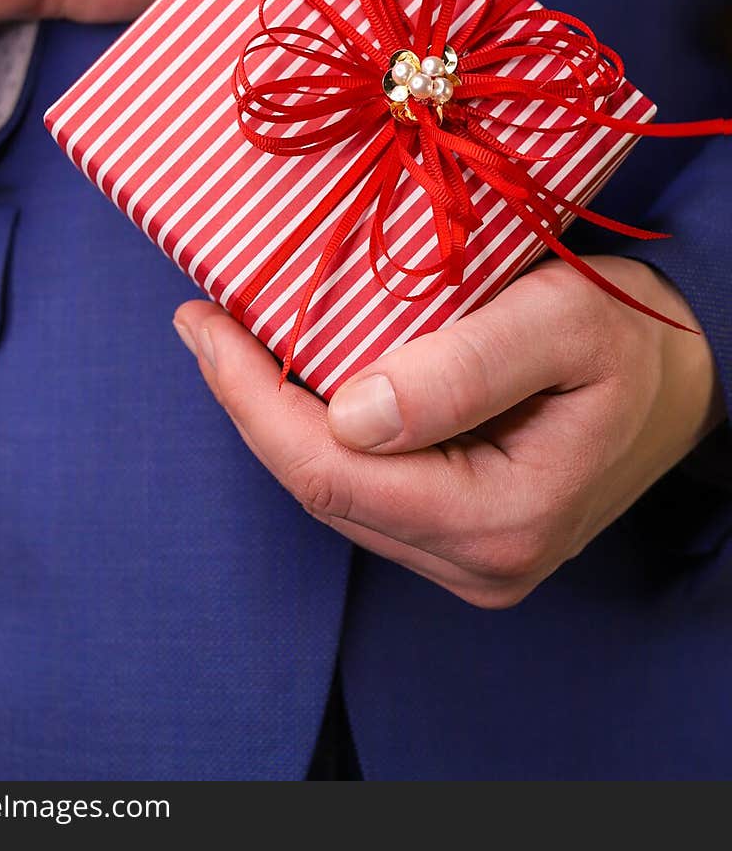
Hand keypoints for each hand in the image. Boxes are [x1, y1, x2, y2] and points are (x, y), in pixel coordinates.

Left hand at [174, 256, 723, 607]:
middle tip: (206, 322)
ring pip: (336, 493)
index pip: (331, 472)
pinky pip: (365, 490)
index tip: (203, 324)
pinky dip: (320, 432)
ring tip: (238, 340)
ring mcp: (469, 560)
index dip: (250, 400)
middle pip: (320, 488)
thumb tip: (348, 412)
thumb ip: (462, 366)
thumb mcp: (561, 322)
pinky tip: (297, 379)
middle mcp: (478, 562)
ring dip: (277, 418)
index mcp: (502, 519)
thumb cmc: (634, 336)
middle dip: (249, 405)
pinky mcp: (462, 539)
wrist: (689, 374)